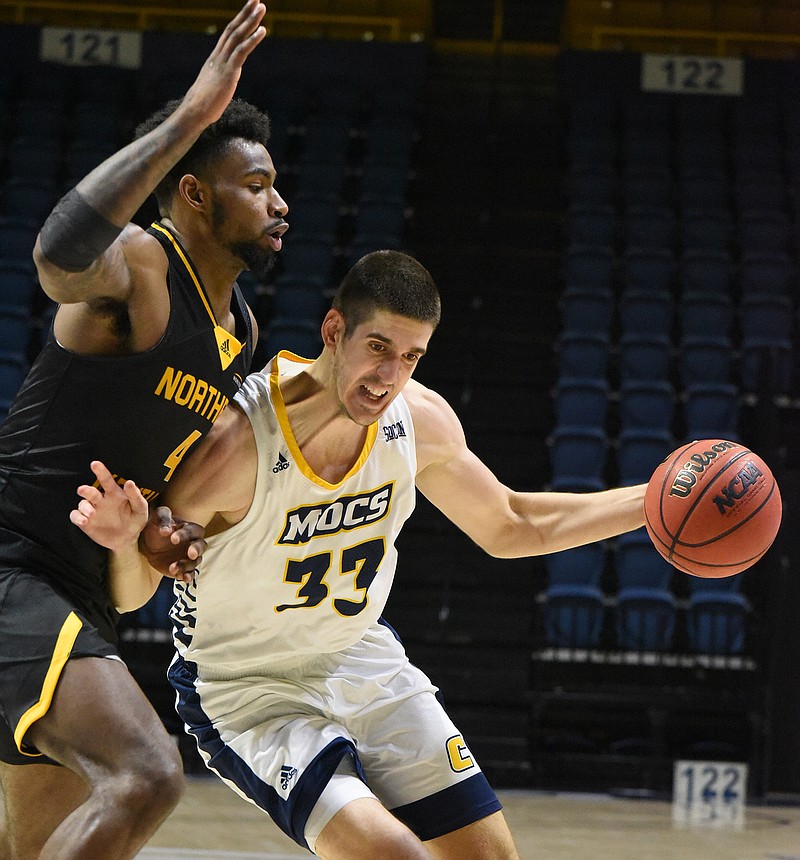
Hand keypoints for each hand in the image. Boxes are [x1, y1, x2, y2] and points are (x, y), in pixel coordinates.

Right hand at [70, 460, 147, 551]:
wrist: (127, 539)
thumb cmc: (135, 520)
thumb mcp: (140, 509)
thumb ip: (136, 496)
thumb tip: (129, 483)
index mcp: (114, 494)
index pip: (106, 480)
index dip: (101, 471)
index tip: (95, 464)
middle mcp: (101, 500)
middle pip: (90, 491)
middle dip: (86, 490)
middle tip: (83, 490)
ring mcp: (92, 511)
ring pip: (82, 504)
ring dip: (84, 506)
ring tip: (91, 513)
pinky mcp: (85, 522)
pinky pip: (75, 516)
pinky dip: (77, 517)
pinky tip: (84, 521)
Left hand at [139, 507, 206, 583]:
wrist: (147, 544)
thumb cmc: (155, 527)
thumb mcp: (158, 517)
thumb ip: (163, 519)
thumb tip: (166, 530)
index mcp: (189, 528)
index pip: (193, 531)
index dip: (185, 535)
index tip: (173, 539)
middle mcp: (193, 543)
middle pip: (201, 546)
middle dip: (196, 550)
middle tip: (190, 553)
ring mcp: (189, 557)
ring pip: (195, 562)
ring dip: (186, 565)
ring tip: (173, 567)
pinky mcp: (184, 569)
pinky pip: (190, 573)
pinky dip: (188, 576)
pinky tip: (183, 578)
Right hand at [182, 0, 266, 124]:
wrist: (194, 113)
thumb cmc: (202, 106)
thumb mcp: (212, 90)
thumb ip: (218, 83)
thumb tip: (220, 87)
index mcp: (215, 60)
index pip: (228, 36)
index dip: (238, 22)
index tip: (247, 11)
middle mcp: (218, 57)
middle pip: (233, 29)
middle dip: (245, 13)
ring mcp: (223, 63)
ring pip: (238, 36)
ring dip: (251, 20)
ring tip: (262, 6)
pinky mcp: (229, 72)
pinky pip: (242, 51)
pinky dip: (252, 39)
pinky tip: (263, 30)